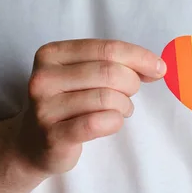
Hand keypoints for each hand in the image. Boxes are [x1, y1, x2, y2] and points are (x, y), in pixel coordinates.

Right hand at [13, 39, 165, 175]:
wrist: (32, 144)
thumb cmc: (68, 103)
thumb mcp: (84, 74)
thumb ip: (115, 64)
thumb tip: (157, 67)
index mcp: (52, 54)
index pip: (107, 48)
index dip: (139, 57)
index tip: (159, 68)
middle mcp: (43, 77)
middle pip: (109, 72)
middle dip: (131, 83)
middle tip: (130, 94)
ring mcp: (45, 108)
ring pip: (107, 98)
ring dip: (124, 105)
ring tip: (120, 110)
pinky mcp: (53, 135)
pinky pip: (99, 122)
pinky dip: (115, 122)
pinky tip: (112, 122)